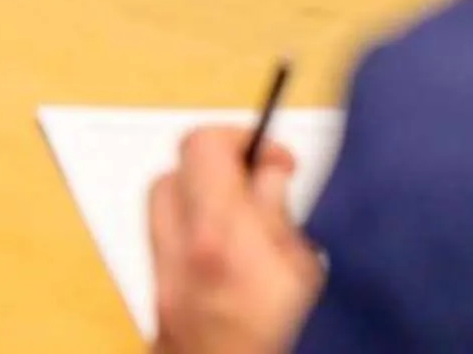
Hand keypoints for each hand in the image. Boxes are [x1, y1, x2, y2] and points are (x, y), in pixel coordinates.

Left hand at [149, 126, 323, 353]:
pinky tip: (237, 278)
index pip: (201, 146)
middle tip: (261, 192)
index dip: (240, 138)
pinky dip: (196, 252)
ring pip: (165, 221)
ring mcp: (164, 296)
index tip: (275, 160)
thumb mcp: (311, 280)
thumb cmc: (296, 344)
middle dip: (214, 172)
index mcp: (220, 243)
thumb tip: (269, 169)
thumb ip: (282, 216)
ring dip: (202, 212)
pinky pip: (168, 262)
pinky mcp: (160, 323)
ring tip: (254, 238)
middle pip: (172, 177)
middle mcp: (179, 264)